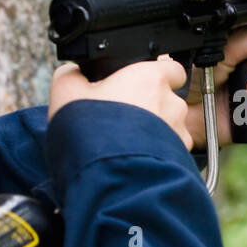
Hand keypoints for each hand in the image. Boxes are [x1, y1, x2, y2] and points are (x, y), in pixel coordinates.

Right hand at [50, 56, 193, 149]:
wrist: (105, 178)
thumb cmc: (90, 133)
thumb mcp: (65, 94)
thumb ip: (72, 75)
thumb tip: (73, 72)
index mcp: (150, 79)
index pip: (171, 69)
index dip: (157, 76)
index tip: (140, 84)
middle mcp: (172, 103)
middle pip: (168, 99)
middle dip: (151, 107)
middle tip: (124, 118)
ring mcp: (179, 132)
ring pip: (172, 126)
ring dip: (156, 131)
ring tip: (128, 143)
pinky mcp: (180, 158)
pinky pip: (173, 150)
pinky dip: (158, 153)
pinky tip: (136, 158)